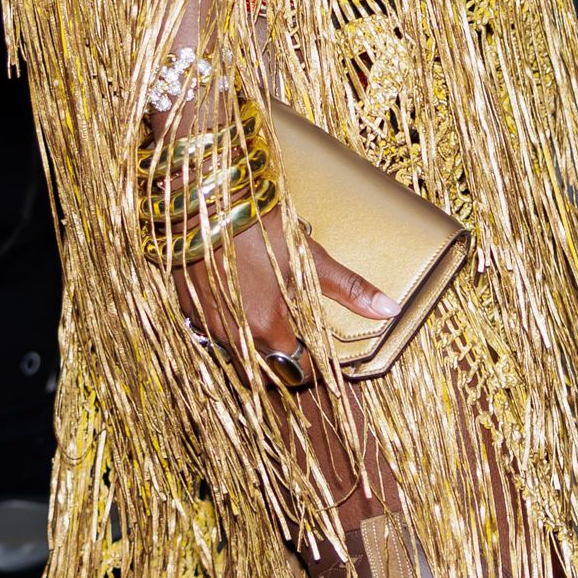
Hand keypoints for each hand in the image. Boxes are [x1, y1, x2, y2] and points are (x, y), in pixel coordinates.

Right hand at [176, 203, 391, 387]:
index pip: (298, 372)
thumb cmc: (260, 228)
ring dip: (259, 355)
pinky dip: (232, 335)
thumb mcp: (310, 258)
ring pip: (239, 359)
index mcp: (269, 328)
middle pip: (266, 376)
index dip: (315, 368)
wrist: (208, 201)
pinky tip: (243, 313)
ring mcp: (208, 325)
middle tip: (301, 349)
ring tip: (274, 331)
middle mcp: (236, 335)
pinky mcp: (190, 311)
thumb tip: (388, 309)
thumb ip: (349, 289)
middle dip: (285, 369)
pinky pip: (214, 338)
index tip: (324, 358)